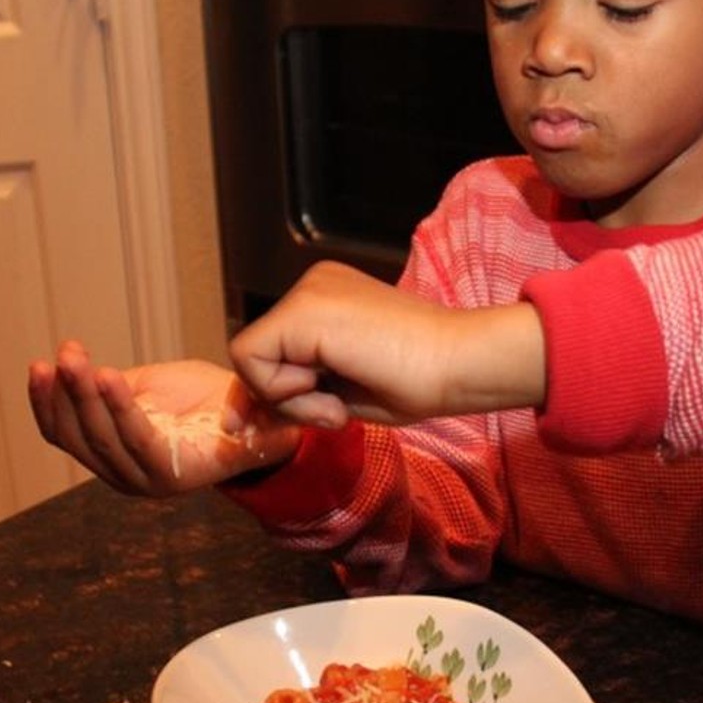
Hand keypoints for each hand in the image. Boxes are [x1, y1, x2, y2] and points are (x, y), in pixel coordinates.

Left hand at [27, 340, 300, 495]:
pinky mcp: (93, 439)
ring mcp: (110, 462)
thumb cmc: (245, 420)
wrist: (222, 420)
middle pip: (99, 438)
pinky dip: (45, 401)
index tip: (108, 373)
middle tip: (74, 356)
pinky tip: (40, 371)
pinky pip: (59, 428)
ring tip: (61, 355)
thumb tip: (269, 424)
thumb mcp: (263, 425)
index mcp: (175, 475)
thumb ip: (264, 428)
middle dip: (82, 394)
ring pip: (73, 433)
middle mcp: (136, 477)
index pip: (138, 445)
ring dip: (59, 395)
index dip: (121, 411)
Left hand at [228, 261, 546, 427]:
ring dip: (290, 400)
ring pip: (250, 360)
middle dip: (283, 399)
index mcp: (328, 299)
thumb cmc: (421, 380)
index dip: (279, 394)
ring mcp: (306, 292)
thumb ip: (302, 393)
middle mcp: (312, 286)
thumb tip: (244, 416)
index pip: (273, 350)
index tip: (319, 416)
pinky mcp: (301, 309)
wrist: (458, 362)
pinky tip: (331, 394)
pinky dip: (284, 393)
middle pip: (256, 355)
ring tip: (339, 403)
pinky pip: (252, 361)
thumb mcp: (345, 390)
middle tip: (334, 412)